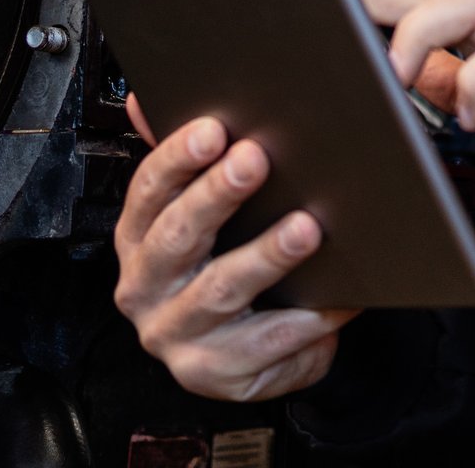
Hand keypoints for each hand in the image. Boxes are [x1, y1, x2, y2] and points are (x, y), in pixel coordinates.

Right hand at [111, 96, 355, 400]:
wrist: (242, 354)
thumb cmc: (221, 266)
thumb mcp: (198, 214)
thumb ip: (181, 160)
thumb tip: (146, 99)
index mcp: (137, 239)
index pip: (147, 192)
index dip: (177, 158)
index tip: (213, 128)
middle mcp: (146, 289)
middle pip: (178, 237)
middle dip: (218, 196)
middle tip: (256, 159)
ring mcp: (177, 335)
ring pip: (223, 290)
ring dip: (266, 255)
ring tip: (305, 227)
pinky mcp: (215, 374)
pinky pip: (267, 343)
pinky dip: (306, 316)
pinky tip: (337, 292)